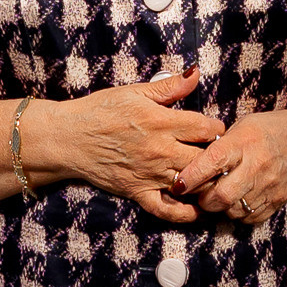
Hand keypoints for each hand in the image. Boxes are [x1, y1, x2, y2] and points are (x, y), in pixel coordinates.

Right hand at [37, 69, 223, 223]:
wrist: (69, 137)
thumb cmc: (100, 110)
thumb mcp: (135, 92)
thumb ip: (169, 87)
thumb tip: (195, 73)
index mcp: (162, 122)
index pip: (207, 128)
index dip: (217, 129)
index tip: (214, 130)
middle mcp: (160, 150)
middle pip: (205, 158)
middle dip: (216, 156)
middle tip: (216, 155)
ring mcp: (150, 174)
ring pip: (192, 183)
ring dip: (205, 182)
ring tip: (210, 178)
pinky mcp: (138, 192)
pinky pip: (166, 209)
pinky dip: (184, 213)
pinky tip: (196, 209)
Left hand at [179, 103, 286, 225]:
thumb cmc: (271, 130)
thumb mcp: (243, 126)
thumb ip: (219, 145)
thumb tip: (189, 163)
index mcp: (244, 141)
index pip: (212, 162)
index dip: (192, 176)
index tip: (179, 184)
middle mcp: (257, 165)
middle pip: (221, 196)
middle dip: (204, 199)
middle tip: (200, 194)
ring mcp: (269, 186)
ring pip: (233, 211)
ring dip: (220, 208)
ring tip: (219, 195)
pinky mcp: (277, 200)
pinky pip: (249, 217)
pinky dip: (238, 213)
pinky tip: (238, 200)